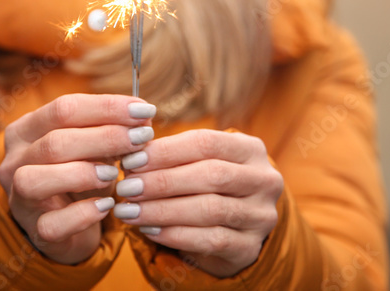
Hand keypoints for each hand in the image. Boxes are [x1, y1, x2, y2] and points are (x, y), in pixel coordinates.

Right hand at [0, 93, 156, 264]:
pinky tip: (107, 206)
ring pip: (36, 179)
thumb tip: (142, 117)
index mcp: (26, 130)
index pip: (63, 108)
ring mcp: (19, 198)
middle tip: (141, 138)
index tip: (144, 110)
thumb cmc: (79, 175)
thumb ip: (109, 130)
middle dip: (104, 137)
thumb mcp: (91, 147)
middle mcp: (15, 160)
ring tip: (116, 173)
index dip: (106, 107)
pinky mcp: (35, 231)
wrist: (67, 225)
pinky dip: (83, 214)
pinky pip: (52, 224)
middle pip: (54, 142)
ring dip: (83, 173)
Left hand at [111, 129, 282, 277]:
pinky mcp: (250, 246)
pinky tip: (149, 229)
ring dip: (162, 210)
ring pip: (209, 209)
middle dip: (162, 181)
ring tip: (129, 210)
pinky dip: (174, 234)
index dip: (166, 150)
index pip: (206, 142)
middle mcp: (263, 180)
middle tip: (126, 187)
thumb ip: (171, 153)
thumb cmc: (206, 185)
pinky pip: (209, 240)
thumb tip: (130, 150)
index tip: (131, 160)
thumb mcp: (197, 162)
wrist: (234, 228)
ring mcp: (261, 215)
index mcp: (250, 149)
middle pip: (210, 175)